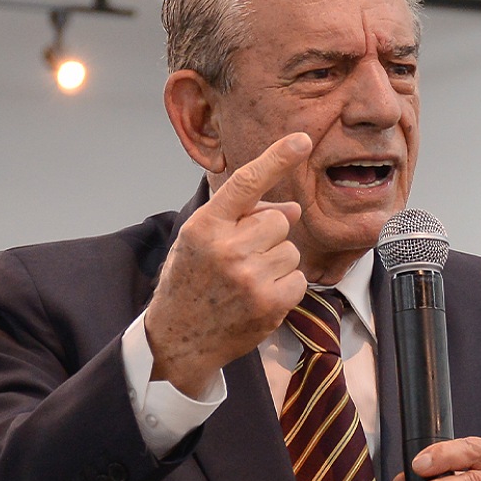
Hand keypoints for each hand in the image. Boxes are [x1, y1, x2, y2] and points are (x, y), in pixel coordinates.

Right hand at [144, 132, 312, 397]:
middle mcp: (227, 249)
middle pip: (278, 220)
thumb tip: (293, 209)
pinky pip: (299, 278)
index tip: (302, 140)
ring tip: (246, 281)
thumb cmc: (190, 282)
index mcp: (205, 225)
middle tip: (242, 258)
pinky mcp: (269, 304)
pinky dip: (285, 287)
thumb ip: (243, 219)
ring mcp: (250, 278)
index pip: (246, 182)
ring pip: (291, 249)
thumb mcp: (201, 240)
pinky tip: (258, 297)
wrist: (178, 340)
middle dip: (268, 235)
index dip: (277, 158)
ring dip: (276, 262)